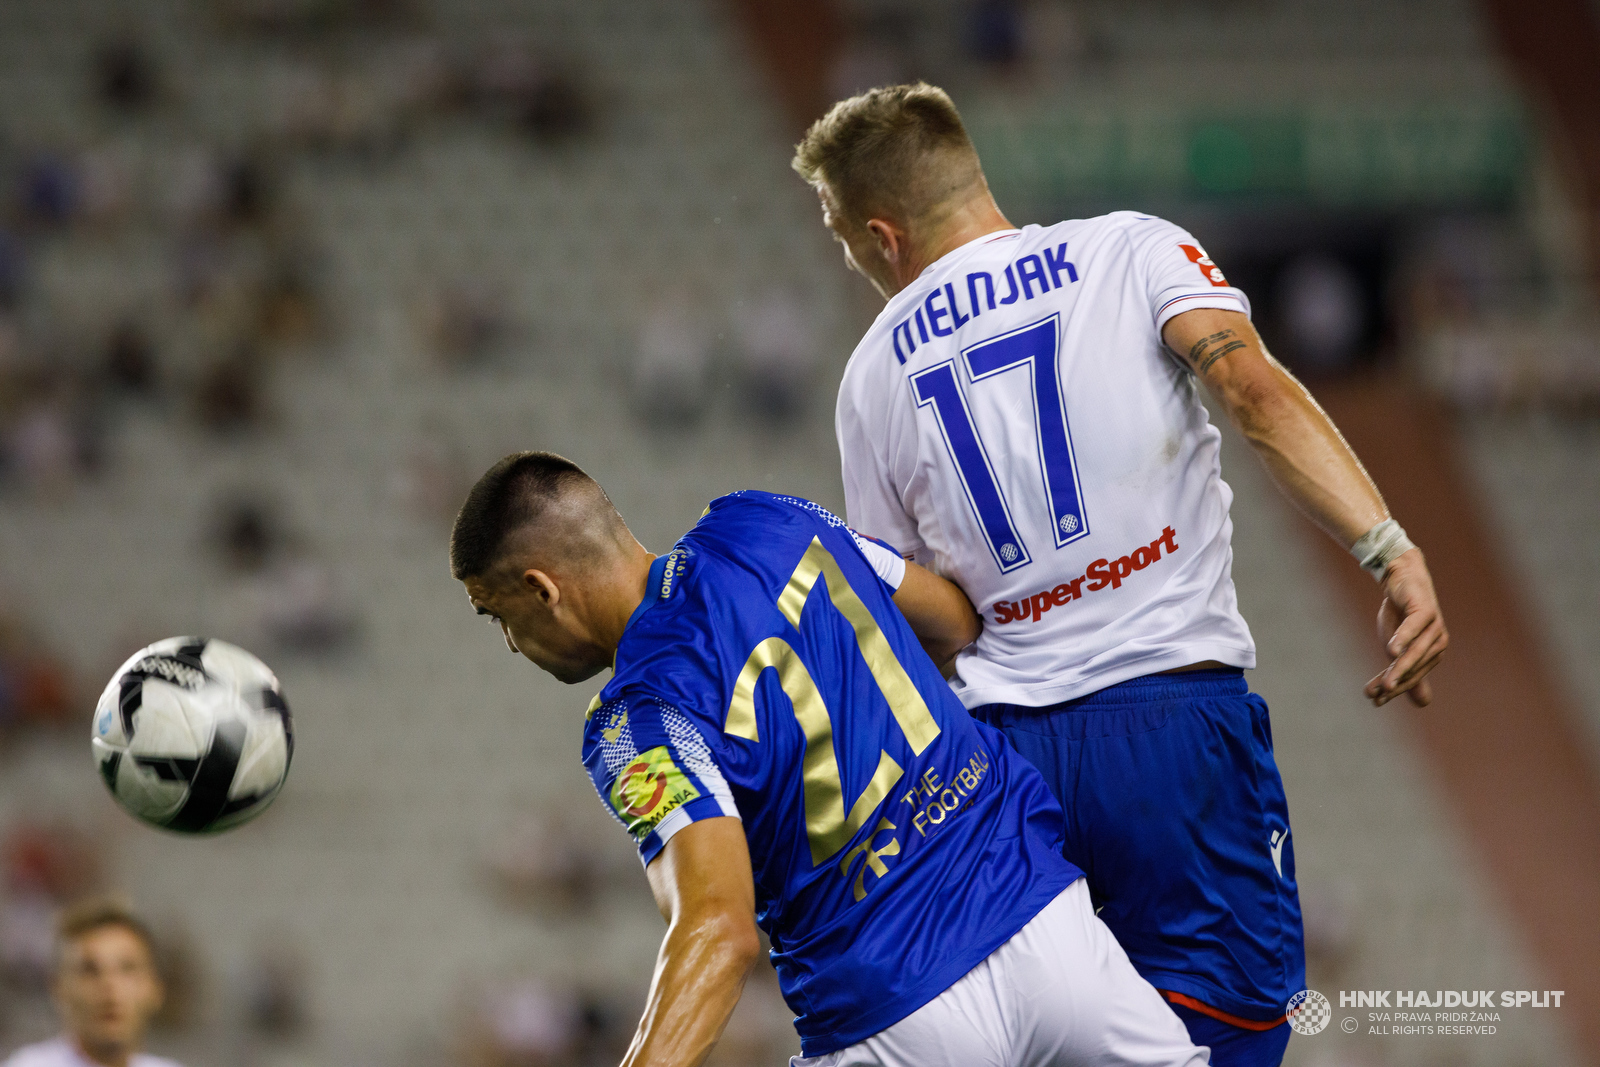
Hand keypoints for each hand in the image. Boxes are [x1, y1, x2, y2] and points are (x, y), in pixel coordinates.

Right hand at [1364, 548, 1447, 706]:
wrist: (1401, 579)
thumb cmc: (1401, 615)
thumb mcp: (1399, 647)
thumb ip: (1409, 673)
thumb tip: (1424, 705)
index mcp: (1432, 654)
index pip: (1412, 677)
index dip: (1395, 690)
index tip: (1375, 701)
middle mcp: (1438, 643)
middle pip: (1414, 668)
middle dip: (1395, 683)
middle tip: (1375, 697)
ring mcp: (1434, 626)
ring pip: (1415, 652)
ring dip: (1399, 668)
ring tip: (1385, 683)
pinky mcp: (1425, 609)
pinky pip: (1414, 626)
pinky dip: (1403, 639)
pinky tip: (1391, 650)